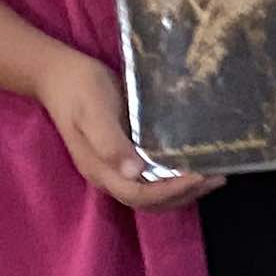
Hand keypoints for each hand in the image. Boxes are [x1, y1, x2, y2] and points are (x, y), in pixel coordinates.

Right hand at [36, 52, 216, 211]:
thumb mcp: (93, 113)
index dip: (170, 191)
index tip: (198, 177)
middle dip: (184, 194)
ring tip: (214, 176)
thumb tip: (134, 172)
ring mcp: (116, 167)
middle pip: (149, 200)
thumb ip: (110, 143)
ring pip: (152, 192)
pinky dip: (174, 177)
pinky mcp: (124, 155)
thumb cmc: (79, 90)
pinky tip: (193, 165)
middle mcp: (109, 175)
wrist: (59, 75)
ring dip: (183, 190)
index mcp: (100, 170)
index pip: (139, 194)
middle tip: (216, 178)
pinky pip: (151, 176)